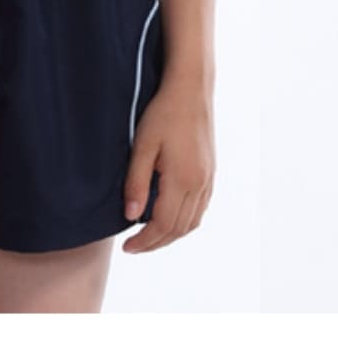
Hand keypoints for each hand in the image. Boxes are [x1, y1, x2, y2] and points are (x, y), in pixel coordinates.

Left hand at [122, 82, 214, 253]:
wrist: (191, 90)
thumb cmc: (163, 113)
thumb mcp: (142, 146)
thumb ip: (136, 182)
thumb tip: (130, 216)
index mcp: (183, 179)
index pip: (163, 224)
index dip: (144, 241)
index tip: (126, 246)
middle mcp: (200, 183)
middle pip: (179, 228)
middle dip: (156, 242)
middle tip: (134, 247)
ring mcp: (208, 178)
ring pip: (192, 222)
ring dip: (171, 234)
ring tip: (149, 236)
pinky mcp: (210, 171)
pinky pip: (200, 208)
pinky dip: (185, 221)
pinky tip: (170, 217)